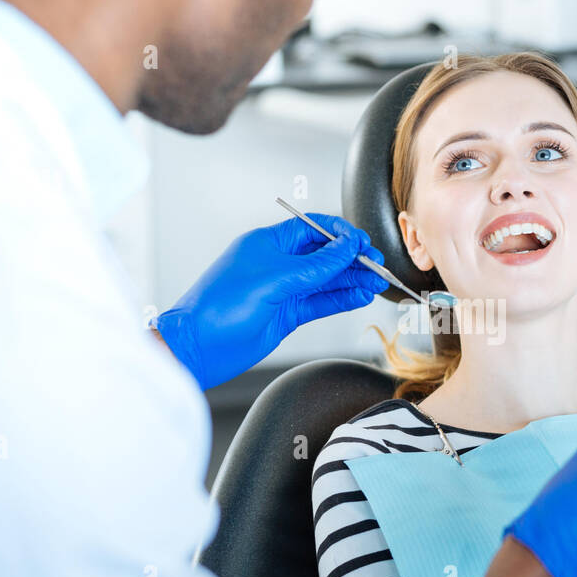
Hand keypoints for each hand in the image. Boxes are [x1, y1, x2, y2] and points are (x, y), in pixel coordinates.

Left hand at [155, 214, 388, 389]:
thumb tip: (345, 247)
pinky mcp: (287, 314)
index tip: (363, 243)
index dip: (340, 234)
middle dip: (352, 259)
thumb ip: (315, 266)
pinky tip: (360, 297)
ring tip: (377, 283)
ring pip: (326, 281)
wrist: (199, 347)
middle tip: (377, 265)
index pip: (313, 229)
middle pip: (324, 256)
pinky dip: (341, 300)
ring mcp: (283, 290)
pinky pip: (320, 303)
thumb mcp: (274, 279)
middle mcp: (277, 264)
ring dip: (352, 281)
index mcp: (268, 243)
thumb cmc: (220, 306)